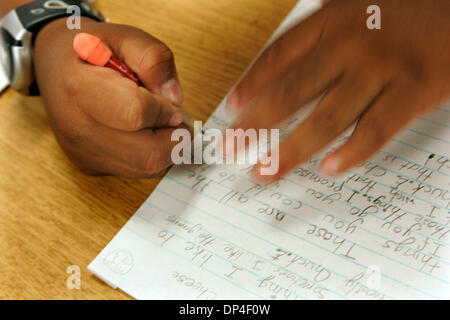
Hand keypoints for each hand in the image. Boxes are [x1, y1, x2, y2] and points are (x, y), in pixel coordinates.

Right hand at [34, 18, 184, 177]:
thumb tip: (175, 100)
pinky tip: (142, 133)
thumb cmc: (92, 52)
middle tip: (173, 117)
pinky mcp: (90, 166)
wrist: (55, 69)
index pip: (135, 113)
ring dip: (166, 148)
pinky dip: (152, 155)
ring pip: (147, 167)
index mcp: (80, 87)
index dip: (164, 110)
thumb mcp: (126, 37)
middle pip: (147, 154)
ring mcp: (83, 152)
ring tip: (157, 122)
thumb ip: (155, 59)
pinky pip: (137, 170)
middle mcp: (77, 128)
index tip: (170, 102)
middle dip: (174, 137)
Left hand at [227, 0, 449, 180]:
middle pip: (291, 92)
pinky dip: (351, 153)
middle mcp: (351, 45)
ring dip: (291, 150)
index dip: (250, 85)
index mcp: (332, 20)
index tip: (231, 110)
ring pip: (326, 119)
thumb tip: (278, 66)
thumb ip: (318, 32)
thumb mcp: (354, 6)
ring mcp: (381, 69)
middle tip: (231, 148)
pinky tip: (327, 169)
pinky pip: (375, 130)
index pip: (277, 57)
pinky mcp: (414, 92)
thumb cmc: (403, 9)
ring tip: (266, 172)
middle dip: (255, 125)